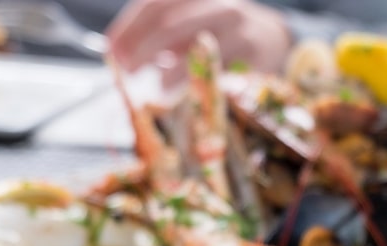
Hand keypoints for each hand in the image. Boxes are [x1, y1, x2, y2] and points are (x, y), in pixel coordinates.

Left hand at [107, 0, 293, 79]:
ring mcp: (237, 28)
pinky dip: (200, 86)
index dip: (129, 27)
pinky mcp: (254, 54)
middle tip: (128, 71)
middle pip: (170, 23)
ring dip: (170, 73)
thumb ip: (162, 34)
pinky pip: (221, 71)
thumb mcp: (192, 23)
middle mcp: (217, 5)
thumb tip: (123, 54)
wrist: (273, 39)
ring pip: (195, 48)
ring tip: (157, 88)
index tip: (112, 50)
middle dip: (142, 49)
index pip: (155, 4)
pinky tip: (190, 95)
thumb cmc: (222, 34)